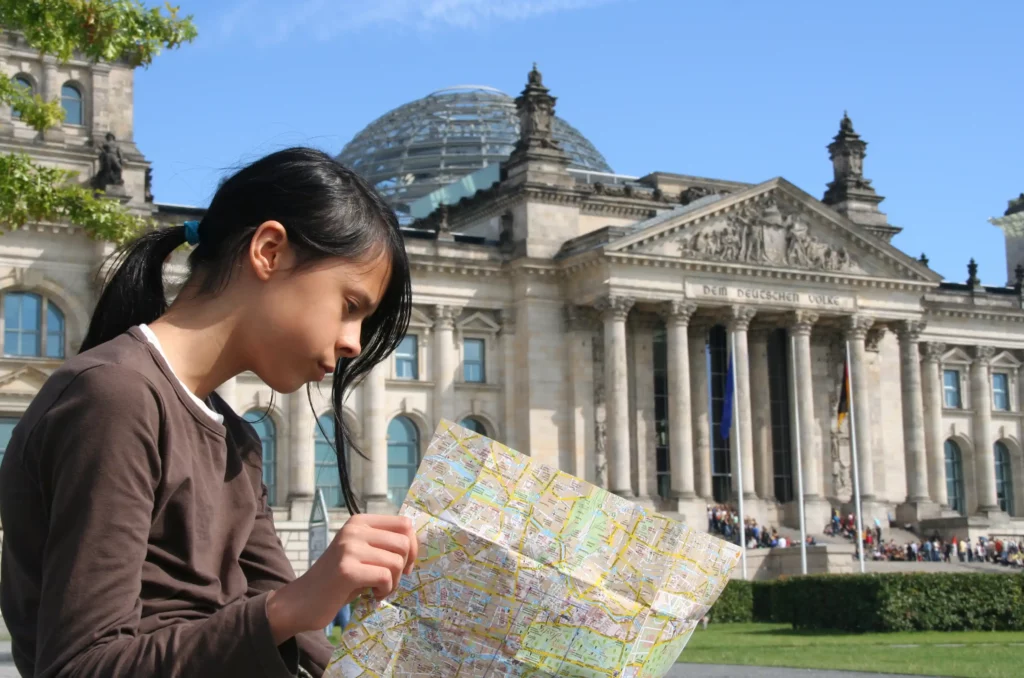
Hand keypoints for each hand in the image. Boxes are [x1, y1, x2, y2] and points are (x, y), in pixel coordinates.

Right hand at [266, 514, 417, 642]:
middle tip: (390, 581)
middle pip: (404, 543)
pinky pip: (385, 577)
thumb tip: (416, 542)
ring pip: (396, 562)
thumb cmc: (338, 580)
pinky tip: (372, 595)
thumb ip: (383, 543)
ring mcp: (349, 548)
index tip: (403, 565)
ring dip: (393, 582)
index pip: (404, 524)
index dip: (412, 546)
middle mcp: (354, 530)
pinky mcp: (347, 570)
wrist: (302, 601)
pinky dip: (384, 591)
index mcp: (359, 521)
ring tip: (378, 589)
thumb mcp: (361, 553)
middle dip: (404, 567)